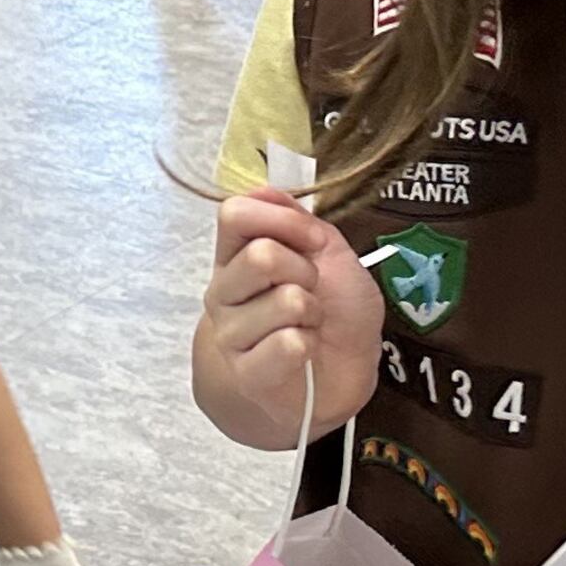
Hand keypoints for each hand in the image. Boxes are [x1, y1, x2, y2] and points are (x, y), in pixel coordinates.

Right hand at [199, 188, 383, 448]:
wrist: (341, 376)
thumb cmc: (334, 312)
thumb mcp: (330, 254)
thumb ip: (298, 221)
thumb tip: (264, 189)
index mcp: (238, 255)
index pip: (234, 214)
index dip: (282, 219)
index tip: (312, 240)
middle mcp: (224, 291)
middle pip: (261, 256)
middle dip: (305, 271)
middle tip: (313, 291)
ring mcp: (231, 333)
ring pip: (284, 301)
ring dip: (313, 312)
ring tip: (310, 325)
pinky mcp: (247, 373)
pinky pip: (288, 343)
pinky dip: (310, 345)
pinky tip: (305, 353)